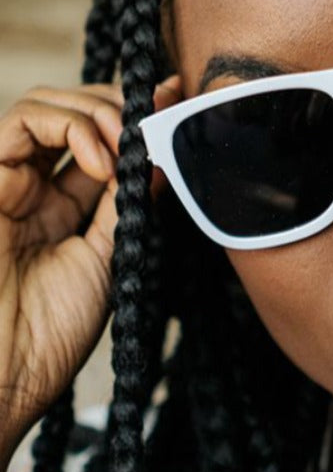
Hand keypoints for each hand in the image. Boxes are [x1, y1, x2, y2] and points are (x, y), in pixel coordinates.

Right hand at [0, 77, 181, 471]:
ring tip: (125, 148)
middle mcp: (36, 187)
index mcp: (67, 208)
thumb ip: (130, 202)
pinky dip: (68, 125)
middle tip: (152, 126)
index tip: (177, 101)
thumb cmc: (53, 329)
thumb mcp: (111, 255)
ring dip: (98, 113)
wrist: (8, 371)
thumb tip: (163, 152)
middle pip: (74, 111)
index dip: (137, 117)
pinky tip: (99, 161)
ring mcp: (10, 180)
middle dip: (119, 108)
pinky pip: (21, 121)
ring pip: (47, 105)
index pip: (103, 141)